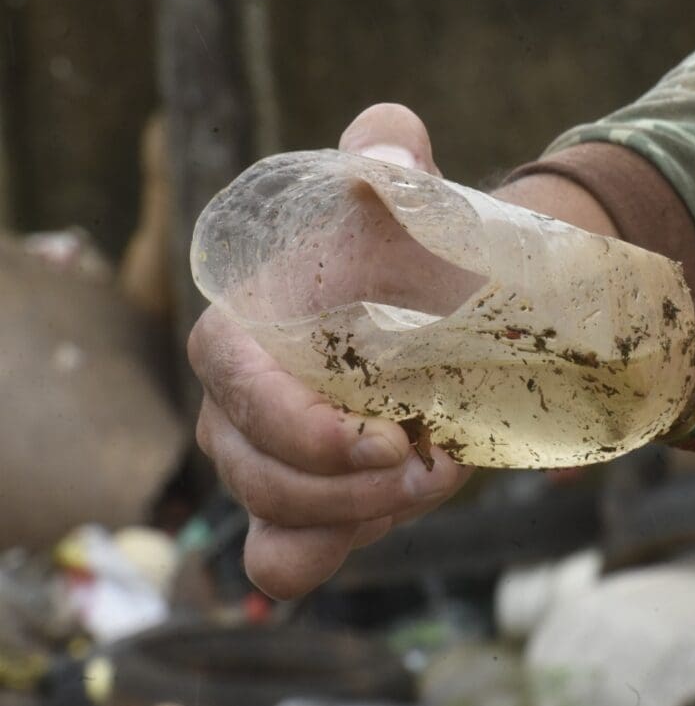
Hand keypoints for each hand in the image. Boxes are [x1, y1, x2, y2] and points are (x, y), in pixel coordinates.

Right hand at [189, 103, 472, 599]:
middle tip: (437, 467)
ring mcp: (266, 460)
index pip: (229, 377)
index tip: (389, 441)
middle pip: (251, 469)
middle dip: (346, 487)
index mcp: (248, 321)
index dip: (293, 423)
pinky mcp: (303, 506)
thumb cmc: (417, 251)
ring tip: (436, 479)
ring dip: (355, 519)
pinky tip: (382, 524)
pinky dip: (319, 559)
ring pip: (271, 522)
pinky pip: (279, 561)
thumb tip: (390, 144)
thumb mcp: (409, 197)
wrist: (453, 307)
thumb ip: (390, 156)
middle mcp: (239, 399)